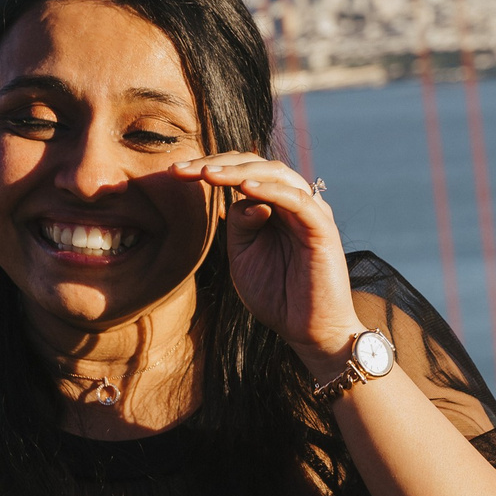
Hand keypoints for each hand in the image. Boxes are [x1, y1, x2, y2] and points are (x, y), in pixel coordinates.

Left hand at [174, 153, 364, 377]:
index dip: (208, 167)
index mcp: (274, 206)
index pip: (242, 172)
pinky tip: (243, 189)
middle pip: (256, 165)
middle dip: (216, 163)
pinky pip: (297, 201)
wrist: (308, 332)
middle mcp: (293, 202)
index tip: (173, 172)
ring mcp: (310, 213)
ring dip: (239, 171)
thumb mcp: (243, 256)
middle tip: (181, 169)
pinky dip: (270, 191)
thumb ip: (239, 224)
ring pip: (276, 175)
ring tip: (207, 174)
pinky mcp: (322, 229)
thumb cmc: (277, 295)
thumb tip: (238, 196)